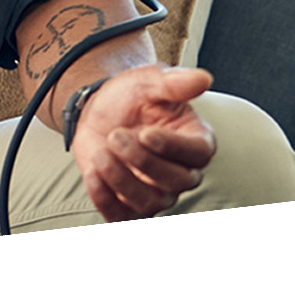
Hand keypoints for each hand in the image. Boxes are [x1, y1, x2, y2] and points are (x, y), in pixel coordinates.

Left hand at [68, 64, 215, 221]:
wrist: (97, 109)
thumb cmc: (131, 96)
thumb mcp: (148, 81)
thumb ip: (174, 82)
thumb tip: (203, 78)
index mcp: (194, 140)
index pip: (198, 153)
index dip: (173, 147)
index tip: (145, 133)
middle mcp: (181, 172)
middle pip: (176, 181)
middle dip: (142, 161)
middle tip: (115, 135)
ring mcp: (155, 192)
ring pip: (149, 203)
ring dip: (120, 180)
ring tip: (100, 152)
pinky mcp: (126, 204)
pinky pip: (119, 216)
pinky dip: (103, 198)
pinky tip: (91, 173)